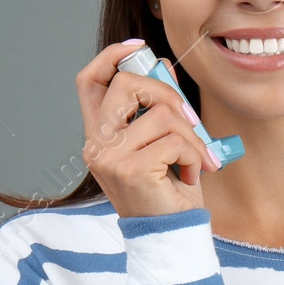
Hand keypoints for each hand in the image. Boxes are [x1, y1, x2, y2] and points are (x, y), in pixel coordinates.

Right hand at [76, 41, 219, 218]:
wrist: (171, 235)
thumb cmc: (167, 191)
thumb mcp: (161, 143)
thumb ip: (156, 108)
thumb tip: (163, 66)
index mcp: (98, 135)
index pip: (89, 81)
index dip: (110, 57)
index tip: (138, 49)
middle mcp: (96, 145)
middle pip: (127, 84)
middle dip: (168, 94)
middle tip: (189, 121)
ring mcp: (110, 157)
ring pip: (163, 115)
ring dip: (192, 137)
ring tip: (193, 161)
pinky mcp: (132, 170)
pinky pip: (175, 140)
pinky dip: (194, 155)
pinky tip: (190, 175)